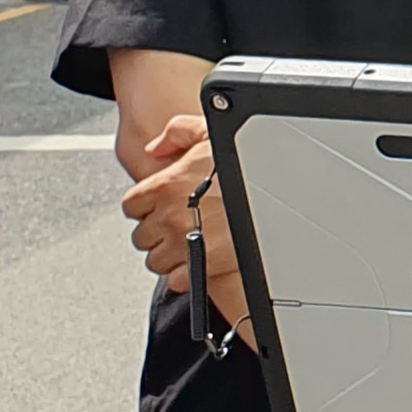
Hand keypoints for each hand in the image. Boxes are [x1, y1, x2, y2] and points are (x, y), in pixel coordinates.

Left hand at [123, 114, 249, 344]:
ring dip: (169, 254)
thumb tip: (155, 148)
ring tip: (189, 242)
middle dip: (157, 232)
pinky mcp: (200, 266)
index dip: (146, 206)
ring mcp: (183, 243)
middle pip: (141, 236)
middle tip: (178, 224)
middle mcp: (169, 216)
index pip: (131, 205)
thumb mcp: (209, 133)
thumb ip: (176, 132)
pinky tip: (198, 259)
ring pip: (155, 260)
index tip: (159, 206)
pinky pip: (176, 279)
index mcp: (166, 186)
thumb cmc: (248, 167)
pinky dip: (184, 274)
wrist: (280, 195)